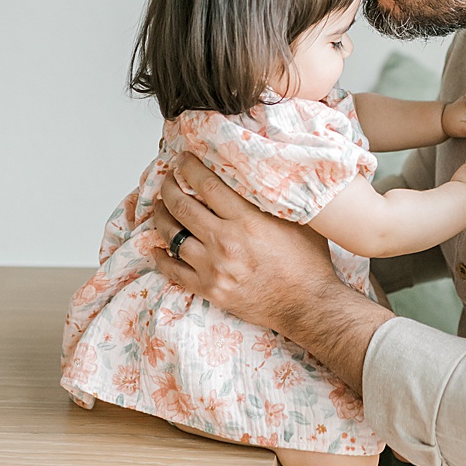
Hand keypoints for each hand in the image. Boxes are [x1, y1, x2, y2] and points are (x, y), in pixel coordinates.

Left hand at [153, 155, 391, 388]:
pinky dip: (160, 257)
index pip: (209, 186)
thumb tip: (264, 177)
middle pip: (182, 207)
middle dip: (169, 188)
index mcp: (248, 222)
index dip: (190, 169)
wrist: (308, 305)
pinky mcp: (209, 289)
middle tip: (168, 180)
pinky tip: (158, 248)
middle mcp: (226, 243)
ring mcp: (213, 268)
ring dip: (161, 218)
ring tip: (161, 208)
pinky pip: (172, 270)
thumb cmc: (308, 264)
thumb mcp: (299, 222)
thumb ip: (276, 201)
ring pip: (171, 236)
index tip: (183, 160)